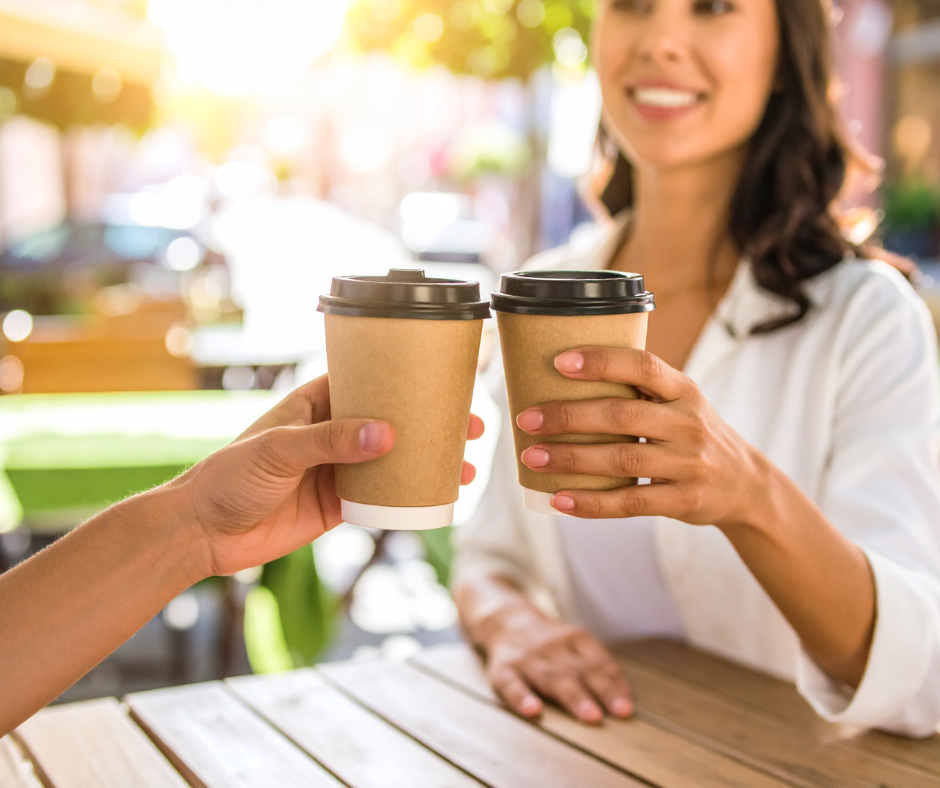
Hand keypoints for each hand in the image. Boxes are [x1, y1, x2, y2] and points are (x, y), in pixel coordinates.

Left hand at [171, 375, 484, 577]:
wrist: (204, 533)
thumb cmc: (229, 476)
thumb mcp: (279, 450)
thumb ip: (332, 441)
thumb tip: (388, 434)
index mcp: (315, 404)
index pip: (367, 381)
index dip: (405, 379)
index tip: (443, 379)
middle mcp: (332, 433)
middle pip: (392, 421)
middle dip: (431, 422)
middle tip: (470, 424)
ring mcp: (338, 470)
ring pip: (394, 460)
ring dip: (429, 459)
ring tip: (467, 462)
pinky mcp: (338, 506)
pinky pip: (383, 498)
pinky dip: (411, 496)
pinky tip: (439, 495)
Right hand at [480, 602, 632, 722]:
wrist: (505, 620)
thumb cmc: (550, 643)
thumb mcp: (575, 642)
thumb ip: (598, 664)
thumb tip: (625, 693)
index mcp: (574, 638)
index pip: (598, 660)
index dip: (614, 683)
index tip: (627, 707)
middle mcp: (552, 647)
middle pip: (579, 670)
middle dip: (600, 691)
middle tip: (618, 711)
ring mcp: (527, 658)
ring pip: (551, 677)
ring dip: (572, 696)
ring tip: (589, 715)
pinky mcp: (503, 670)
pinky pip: (512, 684)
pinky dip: (521, 697)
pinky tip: (532, 710)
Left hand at [517, 347, 766, 524]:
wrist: (747, 484)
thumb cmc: (692, 434)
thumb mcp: (681, 402)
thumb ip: (639, 391)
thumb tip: (562, 377)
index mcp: (683, 390)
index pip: (643, 366)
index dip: (602, 362)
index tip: (560, 362)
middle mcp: (687, 423)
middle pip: (621, 415)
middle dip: (569, 416)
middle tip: (526, 419)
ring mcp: (687, 463)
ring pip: (622, 459)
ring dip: (571, 459)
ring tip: (532, 458)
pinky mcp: (683, 500)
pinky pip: (631, 502)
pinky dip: (593, 503)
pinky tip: (560, 500)